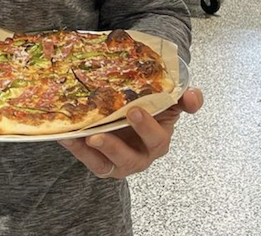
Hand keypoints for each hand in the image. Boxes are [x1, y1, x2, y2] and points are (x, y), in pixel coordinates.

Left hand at [58, 87, 203, 179]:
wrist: (128, 115)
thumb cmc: (149, 110)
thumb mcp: (168, 102)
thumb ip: (183, 98)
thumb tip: (194, 96)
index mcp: (157, 140)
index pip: (157, 138)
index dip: (148, 127)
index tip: (135, 110)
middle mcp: (139, 155)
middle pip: (131, 157)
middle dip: (117, 144)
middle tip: (108, 121)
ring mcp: (118, 162)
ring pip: (108, 164)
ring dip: (96, 151)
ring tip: (86, 137)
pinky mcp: (100, 163)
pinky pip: (88, 160)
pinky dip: (76, 148)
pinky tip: (66, 135)